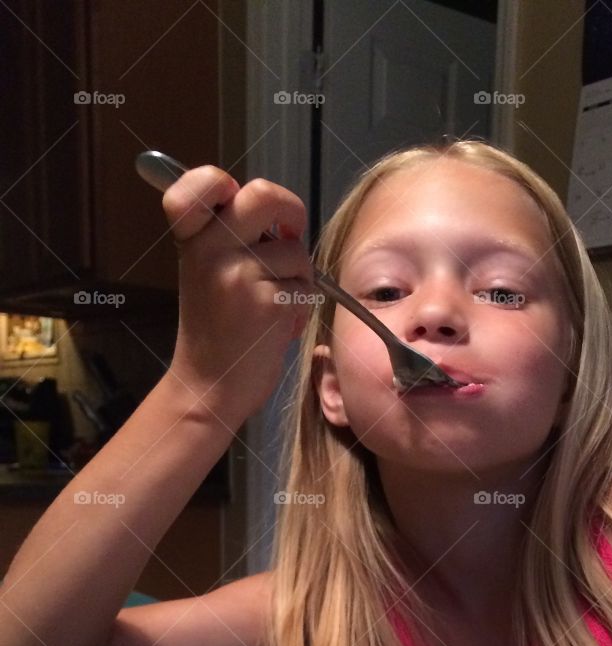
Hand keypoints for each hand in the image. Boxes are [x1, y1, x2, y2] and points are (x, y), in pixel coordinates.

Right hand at [162, 166, 313, 427]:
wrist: (209, 386)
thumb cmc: (216, 329)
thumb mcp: (206, 272)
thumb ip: (230, 236)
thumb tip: (279, 208)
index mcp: (192, 239)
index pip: (201, 185)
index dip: (220, 181)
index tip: (233, 199)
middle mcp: (211, 250)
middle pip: (264, 194)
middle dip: (290, 210)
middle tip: (289, 231)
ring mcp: (240, 276)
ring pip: (295, 251)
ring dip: (297, 277)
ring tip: (273, 303)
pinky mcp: (269, 304)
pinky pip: (306, 286)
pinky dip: (300, 305)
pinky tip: (278, 324)